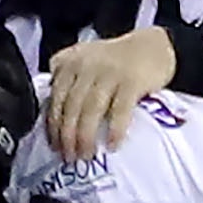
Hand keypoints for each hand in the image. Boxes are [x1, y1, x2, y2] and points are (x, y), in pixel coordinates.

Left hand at [42, 27, 180, 164]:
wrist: (153, 45)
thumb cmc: (116, 58)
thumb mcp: (84, 57)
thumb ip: (65, 74)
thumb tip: (49, 107)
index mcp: (71, 63)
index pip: (56, 98)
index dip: (53, 125)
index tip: (54, 146)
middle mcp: (87, 67)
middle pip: (72, 107)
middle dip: (68, 136)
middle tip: (70, 157)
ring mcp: (110, 73)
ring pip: (91, 110)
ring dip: (86, 136)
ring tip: (86, 155)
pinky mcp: (132, 81)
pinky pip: (120, 109)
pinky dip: (115, 129)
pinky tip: (112, 145)